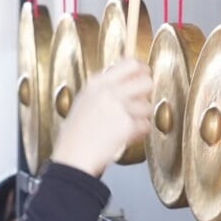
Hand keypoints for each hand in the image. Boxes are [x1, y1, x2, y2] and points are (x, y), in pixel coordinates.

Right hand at [50, 59, 151, 176]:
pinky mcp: (126, 125)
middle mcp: (108, 92)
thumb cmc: (74, 136)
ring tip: (126, 126)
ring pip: (147, 106)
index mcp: (96, 83)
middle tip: (140, 102)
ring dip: (141, 118)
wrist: (72, 157)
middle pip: (145, 82)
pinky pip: (145, 126)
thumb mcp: (83, 102)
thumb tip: (126, 83)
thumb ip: (103, 90)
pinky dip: (139, 133)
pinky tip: (126, 137)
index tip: (144, 75)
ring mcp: (118, 107)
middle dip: (146, 94)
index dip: (142, 70)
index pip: (130, 64)